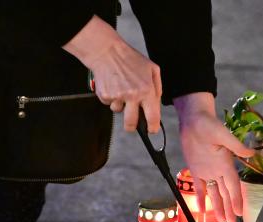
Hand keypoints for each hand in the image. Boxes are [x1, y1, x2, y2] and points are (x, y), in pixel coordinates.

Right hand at [63, 15, 161, 132]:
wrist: (106, 51)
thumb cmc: (131, 59)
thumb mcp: (153, 69)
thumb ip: (157, 88)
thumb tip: (157, 104)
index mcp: (147, 91)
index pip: (152, 117)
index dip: (153, 127)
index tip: (152, 130)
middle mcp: (133, 96)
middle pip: (131, 123)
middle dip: (132, 127)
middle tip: (132, 125)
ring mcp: (117, 96)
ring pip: (118, 111)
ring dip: (120, 105)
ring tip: (120, 89)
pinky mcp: (104, 95)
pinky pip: (108, 103)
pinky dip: (110, 97)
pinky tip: (112, 85)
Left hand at [174, 93, 254, 221]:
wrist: (194, 119)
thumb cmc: (209, 124)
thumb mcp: (223, 134)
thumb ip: (235, 146)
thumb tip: (251, 154)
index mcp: (226, 164)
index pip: (233, 186)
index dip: (237, 200)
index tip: (240, 212)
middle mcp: (218, 170)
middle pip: (226, 194)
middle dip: (230, 208)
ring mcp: (207, 171)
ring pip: (215, 194)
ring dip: (219, 207)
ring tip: (223, 220)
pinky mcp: (196, 169)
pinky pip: (199, 188)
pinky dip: (201, 199)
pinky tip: (203, 210)